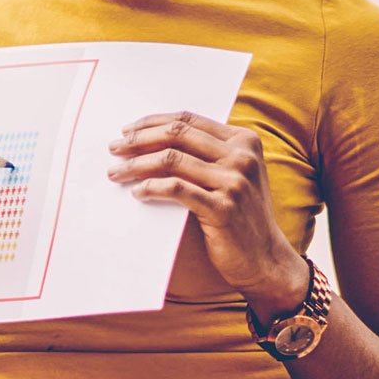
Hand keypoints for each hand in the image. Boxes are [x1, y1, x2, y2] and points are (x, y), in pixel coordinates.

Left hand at [108, 111, 308, 317]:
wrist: (265, 258)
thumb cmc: (240, 214)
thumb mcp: (233, 174)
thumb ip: (206, 153)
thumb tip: (150, 138)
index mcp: (244, 140)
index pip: (188, 120)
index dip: (152, 122)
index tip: (127, 131)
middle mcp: (242, 156)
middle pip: (176, 134)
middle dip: (139, 140)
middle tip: (114, 149)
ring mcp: (234, 182)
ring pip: (171, 160)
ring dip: (136, 165)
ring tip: (116, 173)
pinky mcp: (223, 208)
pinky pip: (176, 189)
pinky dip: (151, 188)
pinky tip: (137, 192)